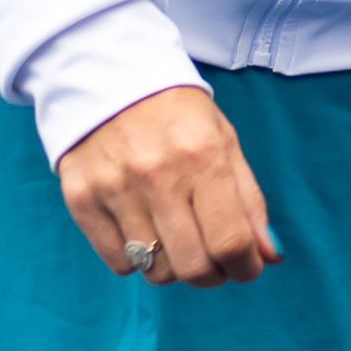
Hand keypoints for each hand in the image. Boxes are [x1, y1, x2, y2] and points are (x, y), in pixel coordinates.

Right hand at [54, 85, 277, 288]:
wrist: (106, 76)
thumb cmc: (175, 113)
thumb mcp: (223, 141)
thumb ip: (248, 200)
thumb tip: (268, 255)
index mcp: (201, 157)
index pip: (231, 242)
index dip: (247, 267)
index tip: (247, 265)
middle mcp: (157, 176)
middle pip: (194, 268)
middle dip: (213, 274)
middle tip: (213, 257)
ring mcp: (114, 191)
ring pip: (156, 271)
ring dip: (174, 265)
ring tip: (176, 236)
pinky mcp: (82, 201)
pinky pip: (119, 263)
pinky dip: (137, 257)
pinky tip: (142, 226)